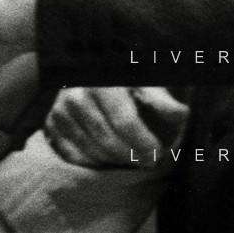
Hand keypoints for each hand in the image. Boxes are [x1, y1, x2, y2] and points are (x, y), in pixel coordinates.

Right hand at [45, 87, 188, 167]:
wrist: (89, 72)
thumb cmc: (123, 78)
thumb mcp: (144, 81)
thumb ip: (162, 98)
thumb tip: (182, 115)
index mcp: (101, 81)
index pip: (124, 122)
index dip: (144, 142)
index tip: (158, 153)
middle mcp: (75, 95)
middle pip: (108, 140)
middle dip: (133, 155)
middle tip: (148, 160)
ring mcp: (60, 111)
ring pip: (92, 151)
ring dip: (116, 160)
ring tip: (131, 157)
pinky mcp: (51, 124)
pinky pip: (74, 156)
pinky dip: (94, 161)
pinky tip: (108, 156)